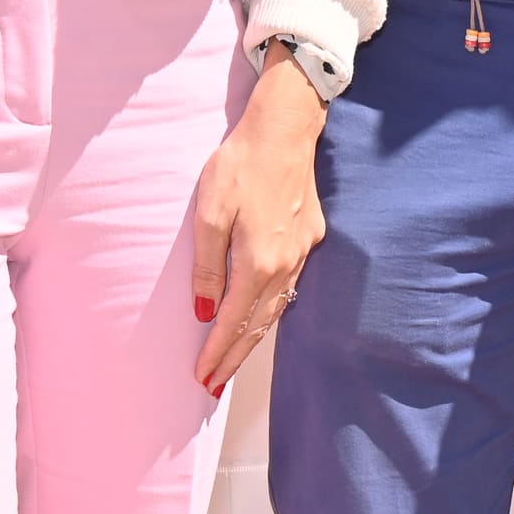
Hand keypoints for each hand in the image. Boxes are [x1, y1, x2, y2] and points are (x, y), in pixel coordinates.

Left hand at [189, 55, 330, 393]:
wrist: (284, 130)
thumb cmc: (240, 166)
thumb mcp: (209, 215)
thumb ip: (208, 266)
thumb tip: (205, 309)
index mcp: (258, 262)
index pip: (234, 321)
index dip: (217, 352)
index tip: (203, 378)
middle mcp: (286, 263)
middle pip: (259, 323)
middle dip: (235, 356)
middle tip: (215, 383)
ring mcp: (302, 250)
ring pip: (277, 306)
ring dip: (255, 336)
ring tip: (235, 358)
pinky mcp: (310, 235)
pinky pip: (290, 284)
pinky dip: (272, 308)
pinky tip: (263, 312)